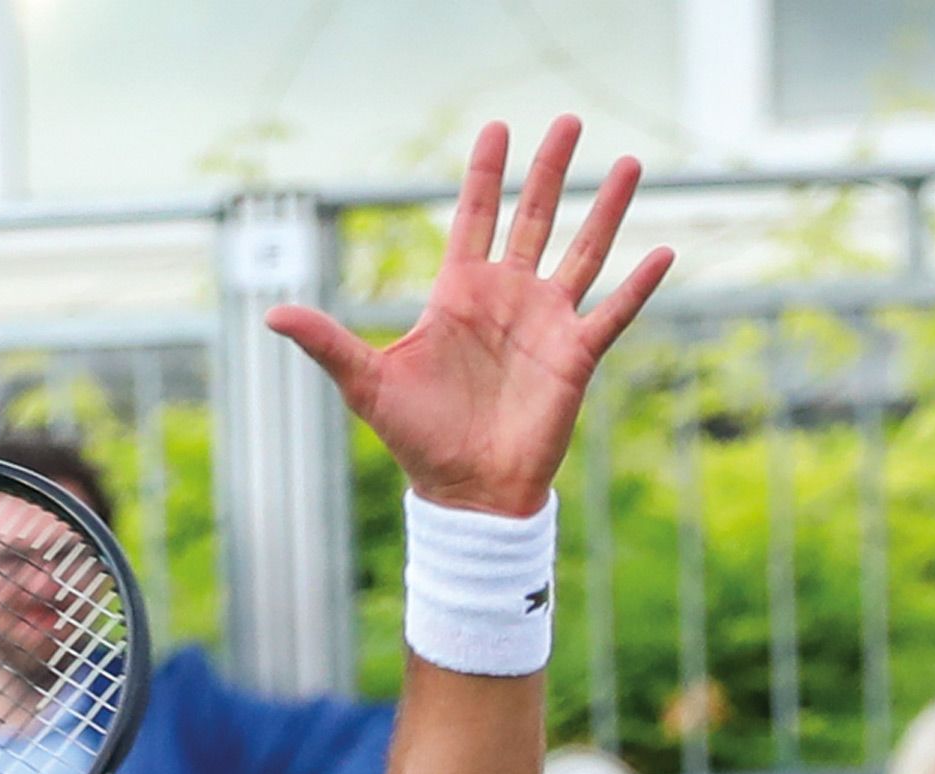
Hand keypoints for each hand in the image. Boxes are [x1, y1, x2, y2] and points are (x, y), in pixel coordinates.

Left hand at [267, 116, 669, 517]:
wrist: (465, 491)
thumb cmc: (416, 438)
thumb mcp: (365, 384)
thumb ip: (327, 342)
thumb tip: (271, 315)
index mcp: (459, 294)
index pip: (475, 218)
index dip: (485, 174)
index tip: (497, 129)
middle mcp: (507, 298)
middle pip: (533, 218)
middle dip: (550, 170)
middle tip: (567, 120)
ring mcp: (545, 324)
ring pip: (582, 251)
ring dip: (606, 209)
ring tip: (630, 163)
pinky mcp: (575, 356)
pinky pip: (613, 312)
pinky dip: (639, 284)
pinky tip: (663, 250)